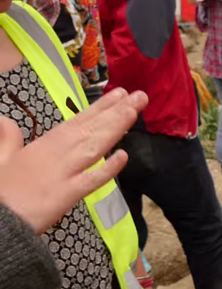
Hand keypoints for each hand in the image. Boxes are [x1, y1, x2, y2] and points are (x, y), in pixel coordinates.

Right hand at [0, 89, 146, 233]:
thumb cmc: (0, 190)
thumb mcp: (1, 158)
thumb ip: (8, 138)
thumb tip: (4, 119)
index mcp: (44, 144)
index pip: (78, 121)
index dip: (100, 107)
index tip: (120, 93)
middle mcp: (58, 154)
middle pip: (91, 129)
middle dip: (116, 112)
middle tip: (140, 96)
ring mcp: (65, 174)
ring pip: (94, 147)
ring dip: (115, 128)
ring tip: (134, 110)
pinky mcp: (67, 195)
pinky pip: (92, 180)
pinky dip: (108, 169)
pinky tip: (124, 156)